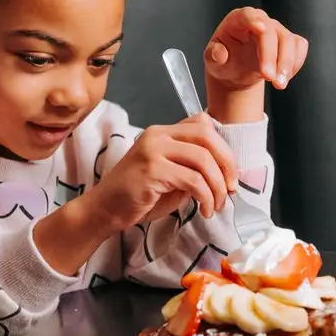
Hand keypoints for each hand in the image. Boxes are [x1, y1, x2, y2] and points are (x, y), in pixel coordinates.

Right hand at [34, 117, 236, 274]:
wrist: (104, 210)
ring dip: (217, 185)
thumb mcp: (169, 175)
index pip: (203, 125)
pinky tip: (205, 209)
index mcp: (162, 132)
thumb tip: (224, 174)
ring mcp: (154, 150)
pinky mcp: (152, 170)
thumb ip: (191, 167)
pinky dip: (205, 196)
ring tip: (217, 205)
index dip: (223, 148)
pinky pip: (192, 179)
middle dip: (227, 163)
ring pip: (203, 159)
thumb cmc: (137, 196)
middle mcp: (158, 135)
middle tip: (231, 188)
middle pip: (207, 136)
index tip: (229, 174)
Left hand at [203, 7, 307, 122]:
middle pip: (272, 32)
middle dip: (272, 57)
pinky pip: (299, 47)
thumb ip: (213, 56)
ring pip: (289, 41)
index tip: (260, 28)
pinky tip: (284, 77)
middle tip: (270, 78)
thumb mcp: (212, 62)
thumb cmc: (224, 62)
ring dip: (287, 64)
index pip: (248, 15)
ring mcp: (276, 30)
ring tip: (279, 84)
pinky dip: (295, 64)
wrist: (237, 72)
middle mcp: (260, 21)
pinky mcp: (289, 41)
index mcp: (238, 21)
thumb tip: (220, 54)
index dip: (254, 20)